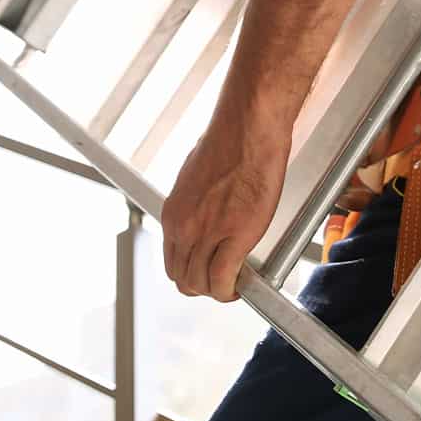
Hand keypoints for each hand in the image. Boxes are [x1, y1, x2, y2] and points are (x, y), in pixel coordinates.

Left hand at [161, 108, 290, 301]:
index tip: (207, 272)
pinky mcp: (236, 235)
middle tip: (222, 283)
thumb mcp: (195, 178)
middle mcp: (184, 227)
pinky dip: (230, 289)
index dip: (191, 274)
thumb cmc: (229, 143)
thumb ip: (195, 207)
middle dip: (203, 287)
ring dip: (217, 291)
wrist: (248, 129)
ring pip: (201, 284)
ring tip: (233, 285)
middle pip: (183, 279)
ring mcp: (208, 232)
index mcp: (174, 213)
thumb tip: (205, 219)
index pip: (172, 262)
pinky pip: (224, 278)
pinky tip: (240, 287)